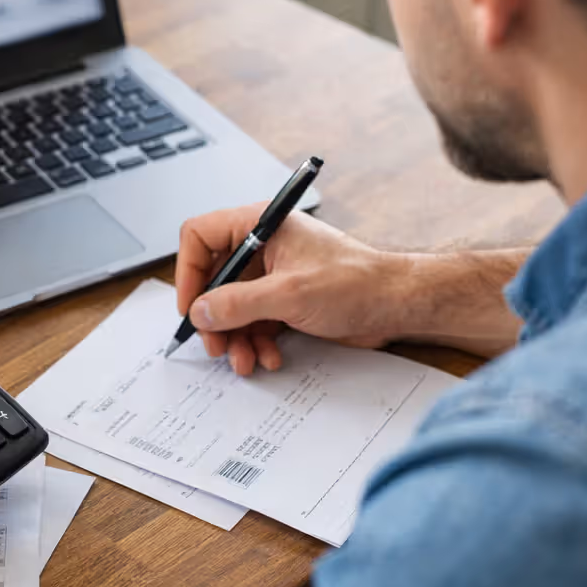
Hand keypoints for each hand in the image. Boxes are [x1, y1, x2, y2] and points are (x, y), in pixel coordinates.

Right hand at [176, 206, 407, 374]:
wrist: (397, 304)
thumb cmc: (356, 282)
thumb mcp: (289, 294)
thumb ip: (238, 303)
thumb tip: (200, 312)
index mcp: (260, 225)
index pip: (201, 236)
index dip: (188, 272)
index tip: (191, 307)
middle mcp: (263, 247)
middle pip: (214, 279)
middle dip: (214, 317)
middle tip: (215, 345)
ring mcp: (274, 274)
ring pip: (232, 306)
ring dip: (235, 337)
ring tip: (244, 360)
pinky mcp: (285, 300)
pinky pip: (254, 321)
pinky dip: (255, 342)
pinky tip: (268, 357)